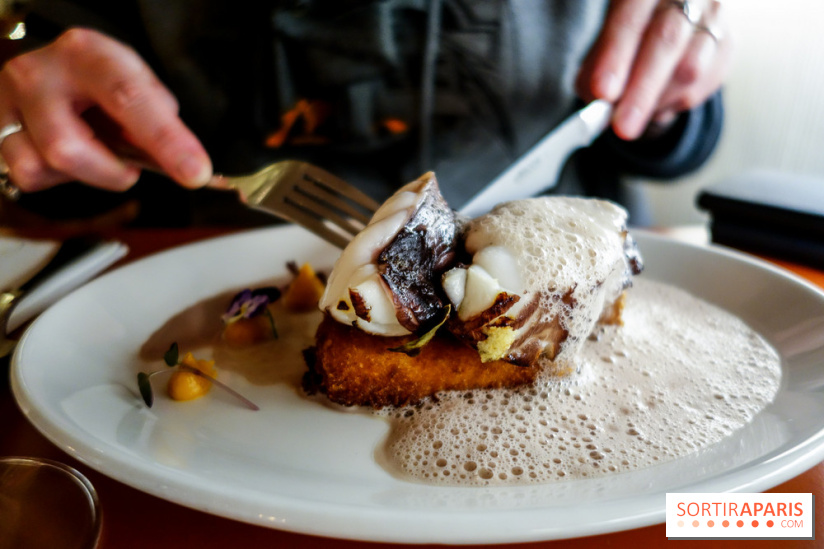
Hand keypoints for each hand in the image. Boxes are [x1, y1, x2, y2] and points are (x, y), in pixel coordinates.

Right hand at [0, 28, 211, 192]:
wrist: (51, 69)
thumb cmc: (102, 80)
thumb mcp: (137, 82)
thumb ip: (159, 119)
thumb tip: (182, 162)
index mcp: (87, 54)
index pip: (128, 98)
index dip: (164, 140)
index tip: (194, 172)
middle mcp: (38, 75)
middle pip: (69, 148)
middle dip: (111, 173)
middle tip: (129, 168)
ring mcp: (10, 104)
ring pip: (44, 168)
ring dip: (86, 175)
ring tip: (96, 153)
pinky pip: (29, 176)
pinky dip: (60, 177)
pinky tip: (70, 156)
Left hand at [576, 0, 731, 139]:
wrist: (671, 24)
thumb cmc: (628, 36)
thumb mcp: (603, 45)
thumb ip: (596, 69)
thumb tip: (597, 99)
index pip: (629, 20)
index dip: (615, 57)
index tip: (602, 93)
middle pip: (666, 42)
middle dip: (641, 91)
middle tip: (622, 127)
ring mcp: (711, 17)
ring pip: (690, 68)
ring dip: (658, 100)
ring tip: (635, 113)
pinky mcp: (728, 42)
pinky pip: (705, 83)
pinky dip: (676, 102)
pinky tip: (660, 102)